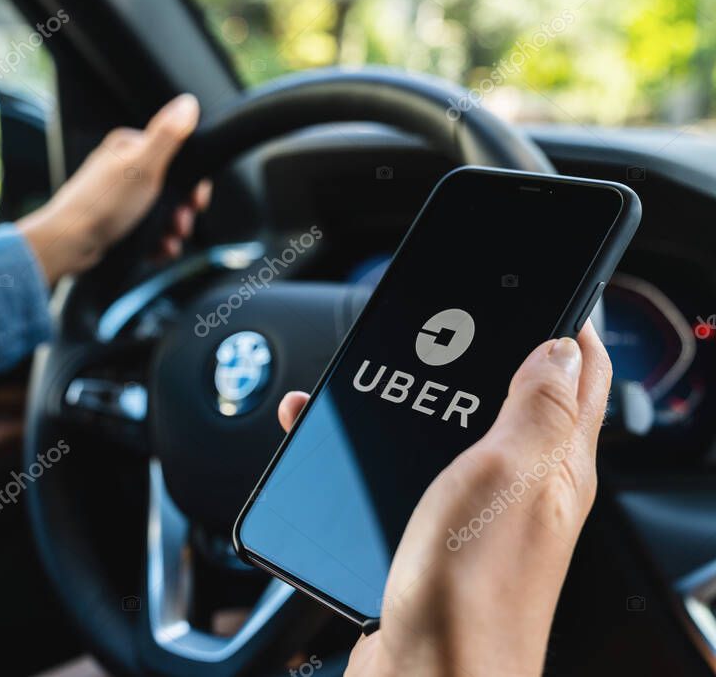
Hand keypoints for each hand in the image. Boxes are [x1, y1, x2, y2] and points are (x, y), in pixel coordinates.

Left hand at [18, 94, 211, 282]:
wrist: (68, 243)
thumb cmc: (102, 204)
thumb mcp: (143, 166)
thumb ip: (167, 135)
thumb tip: (188, 102)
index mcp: (132, 148)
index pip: (177, 158)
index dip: (192, 183)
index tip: (196, 201)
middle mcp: (125, 169)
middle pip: (172, 189)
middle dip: (182, 212)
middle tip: (181, 226)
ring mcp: (121, 197)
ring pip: (162, 213)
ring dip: (172, 232)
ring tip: (169, 243)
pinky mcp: (117, 220)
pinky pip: (148, 231)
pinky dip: (157, 243)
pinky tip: (158, 251)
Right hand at [277, 322, 611, 676]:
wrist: (422, 676)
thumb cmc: (469, 592)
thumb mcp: (509, 474)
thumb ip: (537, 406)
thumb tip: (561, 344)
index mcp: (557, 463)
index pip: (582, 374)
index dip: (569, 322)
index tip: (544, 284)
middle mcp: (524, 484)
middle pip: (517, 394)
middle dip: (488, 348)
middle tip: (452, 316)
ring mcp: (477, 509)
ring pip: (453, 427)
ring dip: (423, 392)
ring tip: (389, 365)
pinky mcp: (431, 531)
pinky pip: (410, 467)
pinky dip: (379, 442)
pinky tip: (340, 434)